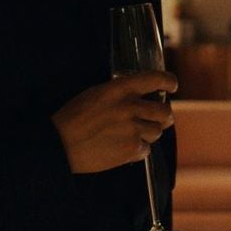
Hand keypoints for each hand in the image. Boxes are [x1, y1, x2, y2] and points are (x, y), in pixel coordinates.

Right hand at [50, 70, 177, 173]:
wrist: (58, 145)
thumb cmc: (72, 118)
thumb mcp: (95, 94)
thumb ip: (119, 93)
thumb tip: (140, 97)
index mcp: (119, 89)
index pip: (155, 79)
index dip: (168, 82)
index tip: (171, 86)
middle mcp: (130, 107)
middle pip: (164, 111)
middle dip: (163, 116)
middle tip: (158, 118)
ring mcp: (132, 130)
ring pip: (157, 132)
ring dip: (149, 133)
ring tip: (132, 135)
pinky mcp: (130, 150)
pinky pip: (145, 150)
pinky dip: (137, 150)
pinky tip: (122, 148)